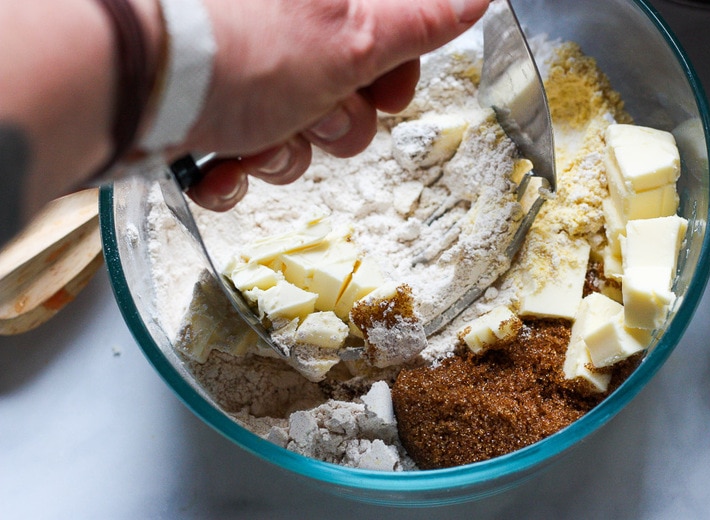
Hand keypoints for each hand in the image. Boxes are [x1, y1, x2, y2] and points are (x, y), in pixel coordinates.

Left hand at [179, 0, 489, 209]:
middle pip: (342, 86)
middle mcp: (281, 25)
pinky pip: (241, 147)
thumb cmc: (244, 48)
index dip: (394, 72)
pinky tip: (218, 166)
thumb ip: (420, 19)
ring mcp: (240, 65)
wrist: (131, 82)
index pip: (387, 32)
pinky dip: (235, 168)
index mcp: (323, 0)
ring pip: (293, 126)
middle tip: (314, 116)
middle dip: (334, 121)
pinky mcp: (203, 103)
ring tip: (256, 141)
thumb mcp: (353, 35)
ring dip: (284, 150)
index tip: (385, 92)